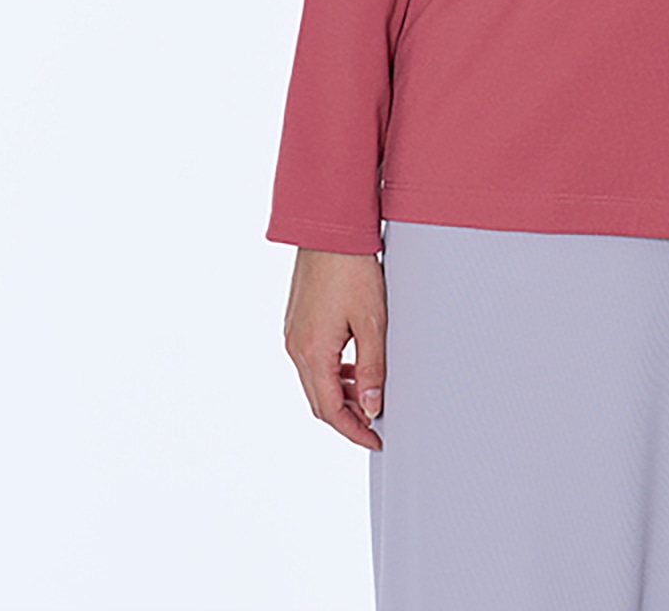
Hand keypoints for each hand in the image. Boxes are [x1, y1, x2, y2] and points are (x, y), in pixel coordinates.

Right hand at [284, 247, 387, 449]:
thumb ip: (372, 367)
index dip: (354, 430)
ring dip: (340, 395)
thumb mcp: (372, 321)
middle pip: (319, 401)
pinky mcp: (297, 323)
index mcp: (312, 352)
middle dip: (347, 418)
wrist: (330, 230)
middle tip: (375, 424)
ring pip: (315, 382)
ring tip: (369, 396)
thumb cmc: (353, 269)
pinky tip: (353, 367)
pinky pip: (312, 361)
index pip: (330, 410)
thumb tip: (371, 407)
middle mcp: (296, 347)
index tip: (375, 439)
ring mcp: (293, 335)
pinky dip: (332, 373)